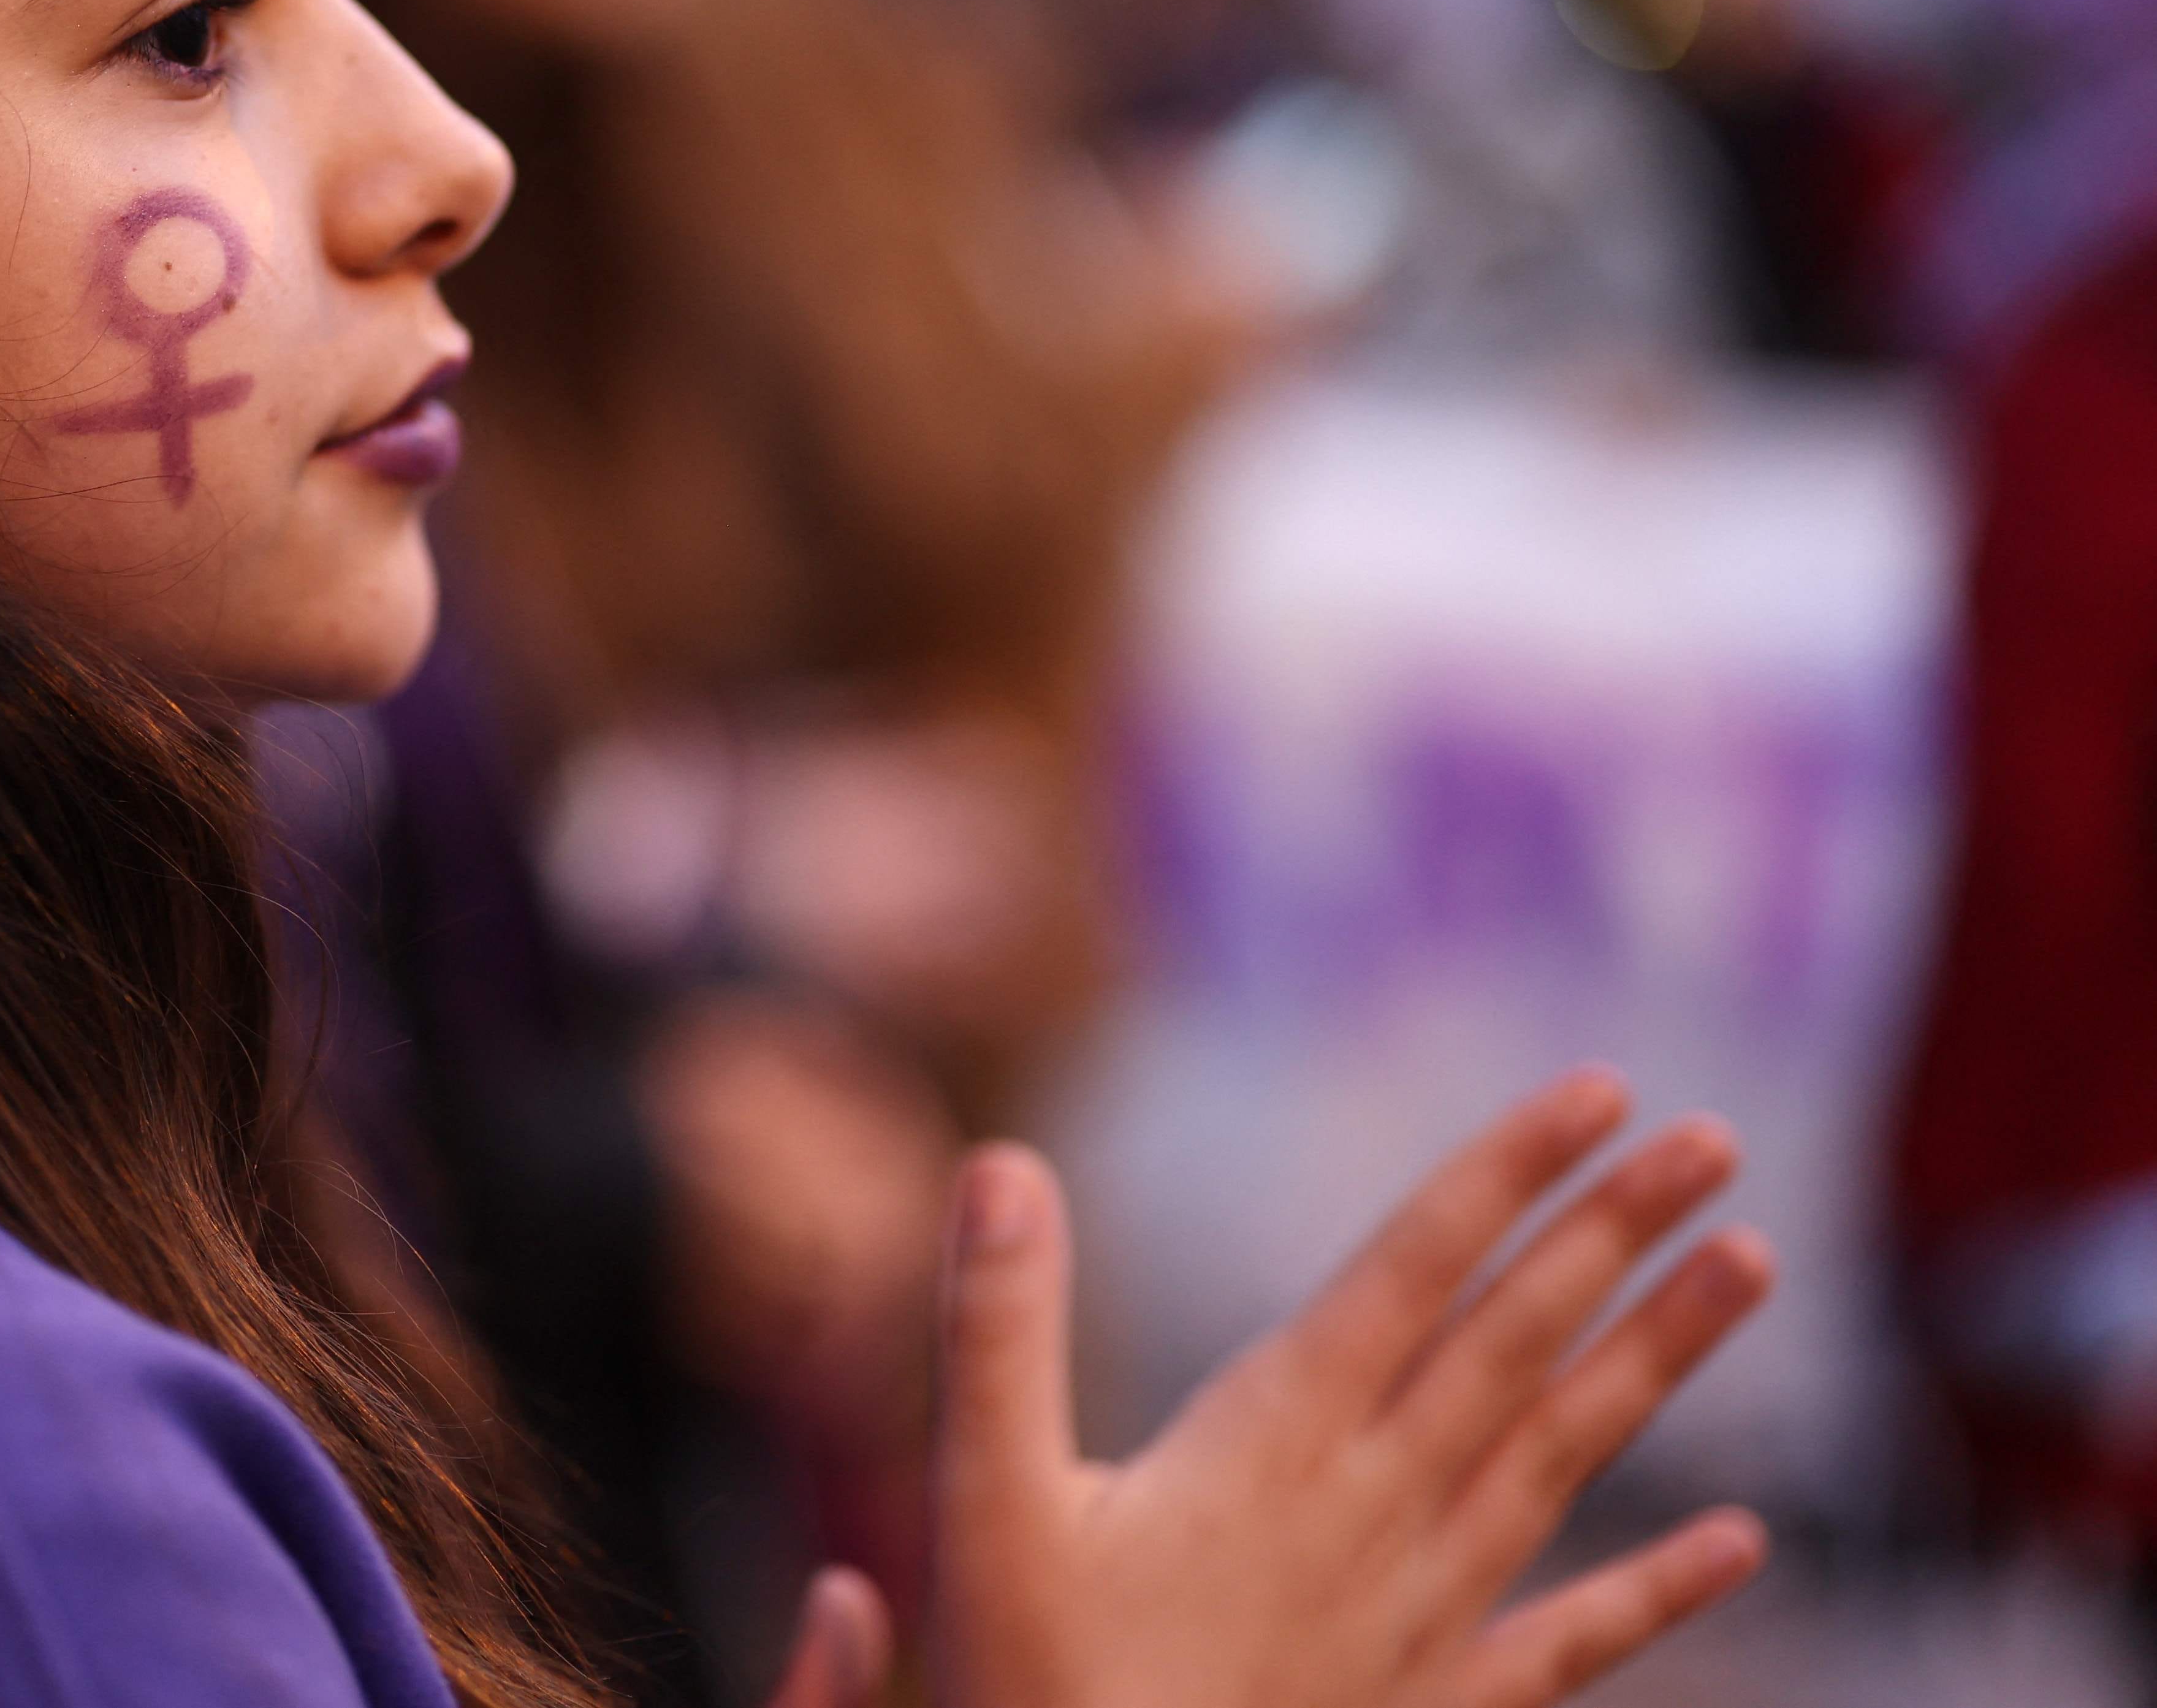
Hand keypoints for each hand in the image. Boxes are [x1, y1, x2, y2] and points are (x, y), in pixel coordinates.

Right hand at [761, 1070, 1774, 1707]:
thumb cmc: (1037, 1690)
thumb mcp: (987, 1504)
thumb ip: (996, 1329)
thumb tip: (1002, 1162)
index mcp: (1270, 1445)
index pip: (1413, 1273)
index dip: (1505, 1176)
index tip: (1600, 1091)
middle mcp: (1370, 1511)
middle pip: (1513, 1341)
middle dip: (1611, 1230)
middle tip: (1713, 1137)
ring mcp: (1418, 1616)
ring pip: (1562, 1457)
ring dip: (1657, 1356)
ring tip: (1751, 1263)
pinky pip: (1569, 1644)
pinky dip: (1659, 1593)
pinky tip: (1742, 1543)